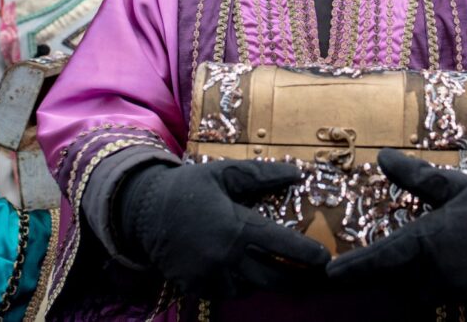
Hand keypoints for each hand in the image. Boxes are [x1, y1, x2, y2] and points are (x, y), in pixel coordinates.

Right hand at [117, 160, 329, 298]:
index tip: (325, 259)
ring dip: (264, 280)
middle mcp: (224, 257)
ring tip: (278, 270)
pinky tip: (243, 270)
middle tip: (313, 276)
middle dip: (296, 279)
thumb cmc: (188, 188)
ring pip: (250, 288)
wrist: (141, 211)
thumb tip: (298, 174)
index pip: (282, 246)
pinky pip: (226, 292)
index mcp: (235, 226)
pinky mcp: (195, 287)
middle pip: (272, 278)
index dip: (307, 255)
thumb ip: (262, 175)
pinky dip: (239, 284)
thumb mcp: (224, 173)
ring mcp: (208, 276)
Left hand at [326, 149, 466, 300]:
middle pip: (390, 279)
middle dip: (368, 275)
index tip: (331, 272)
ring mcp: (450, 287)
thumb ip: (414, 176)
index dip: (358, 266)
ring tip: (389, 267)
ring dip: (394, 281)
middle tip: (339, 274)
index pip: (387, 256)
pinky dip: (415, 286)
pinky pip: (426, 295)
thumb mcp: (448, 184)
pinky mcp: (459, 298)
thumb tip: (382, 155)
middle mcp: (438, 267)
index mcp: (432, 237)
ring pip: (407, 291)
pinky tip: (415, 275)